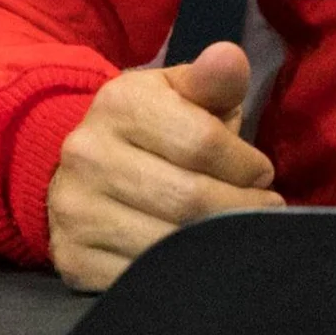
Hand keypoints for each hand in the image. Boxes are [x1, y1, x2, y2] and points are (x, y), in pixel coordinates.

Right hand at [46, 41, 281, 292]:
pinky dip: (179, 273)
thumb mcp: (185, 91)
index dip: (245, 164)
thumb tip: (229, 57)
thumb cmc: (158, 125)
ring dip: (215, 244)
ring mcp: (74, 210)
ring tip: (237, 232)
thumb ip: (215, 79)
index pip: (203, 142)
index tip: (262, 173)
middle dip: (240, 207)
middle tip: (263, 209)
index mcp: (120, 104)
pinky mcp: (72, 258)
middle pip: (188, 197)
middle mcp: (87, 155)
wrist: (86, 164)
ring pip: (166, 242)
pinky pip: (139, 277)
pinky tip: (196, 258)